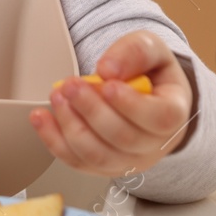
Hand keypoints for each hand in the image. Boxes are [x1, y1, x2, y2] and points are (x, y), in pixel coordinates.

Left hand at [28, 30, 193, 176]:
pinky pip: (77, 162)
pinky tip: (42, 118)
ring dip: (71, 126)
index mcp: (173, 114)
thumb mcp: (152, 50)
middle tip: (70, 85)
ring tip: (57, 97)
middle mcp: (154, 144)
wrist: (147, 96)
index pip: (159, 118)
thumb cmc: (151, 74)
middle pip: (122, 138)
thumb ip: (136, 51)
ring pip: (98, 155)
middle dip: (91, 110)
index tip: (107, 84)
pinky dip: (54, 141)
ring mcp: (128, 160)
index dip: (131, 105)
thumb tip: (108, 69)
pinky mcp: (103, 165)